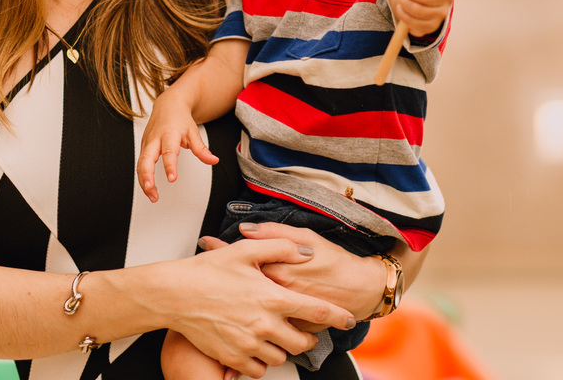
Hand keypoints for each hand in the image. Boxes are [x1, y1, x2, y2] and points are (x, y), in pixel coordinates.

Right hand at [136, 94, 217, 201]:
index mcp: (169, 134)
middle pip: (146, 159)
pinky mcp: (143, 147)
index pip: (168, 151)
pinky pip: (140, 164)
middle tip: (152, 190)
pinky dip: (142, 177)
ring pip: (140, 164)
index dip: (169, 166)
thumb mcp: (193, 132)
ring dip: (144, 181)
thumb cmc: (179, 118)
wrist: (168, 105)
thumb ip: (202, 149)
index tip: (172, 178)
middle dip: (147, 176)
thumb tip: (213, 160)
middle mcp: (155, 139)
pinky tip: (148, 188)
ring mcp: (146, 143)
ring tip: (152, 195)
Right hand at [173, 236, 356, 377]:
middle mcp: (264, 324)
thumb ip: (280, 248)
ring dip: (282, 347)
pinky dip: (260, 361)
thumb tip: (305, 252)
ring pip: (281, 356)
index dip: (338, 316)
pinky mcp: (233, 357)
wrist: (175, 294)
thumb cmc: (206, 271)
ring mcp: (249, 343)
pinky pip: (257, 369)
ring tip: (272, 333)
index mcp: (272, 297)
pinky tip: (254, 345)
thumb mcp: (245, 251)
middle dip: (307, 337)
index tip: (348, 318)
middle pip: (302, 342)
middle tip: (300, 328)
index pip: (317, 311)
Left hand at [207, 222, 387, 322]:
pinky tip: (232, 327)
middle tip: (202, 268)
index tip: (205, 244)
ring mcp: (281, 315)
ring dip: (228, 305)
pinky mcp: (288, 330)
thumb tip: (246, 228)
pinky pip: (262, 333)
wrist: (360, 291)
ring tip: (214, 296)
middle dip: (218, 276)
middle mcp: (276, 294)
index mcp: (278, 269)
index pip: (241, 258)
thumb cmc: (335, 263)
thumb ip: (275, 233)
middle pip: (238, 286)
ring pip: (247, 313)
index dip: (219, 250)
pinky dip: (245, 332)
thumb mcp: (308, 238)